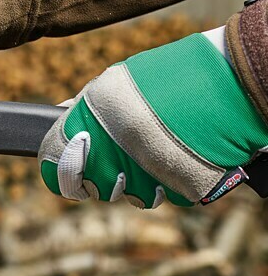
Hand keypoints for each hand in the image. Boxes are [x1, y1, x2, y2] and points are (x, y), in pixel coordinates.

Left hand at [39, 31, 267, 207]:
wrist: (219, 83)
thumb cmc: (161, 78)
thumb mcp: (112, 84)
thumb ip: (83, 106)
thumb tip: (59, 112)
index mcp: (83, 133)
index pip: (56, 174)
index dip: (64, 174)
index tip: (74, 169)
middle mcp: (105, 162)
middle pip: (96, 189)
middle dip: (107, 175)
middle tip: (126, 150)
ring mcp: (140, 181)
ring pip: (131, 196)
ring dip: (140, 179)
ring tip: (158, 147)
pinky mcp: (172, 194)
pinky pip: (164, 195)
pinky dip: (169, 180)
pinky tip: (177, 154)